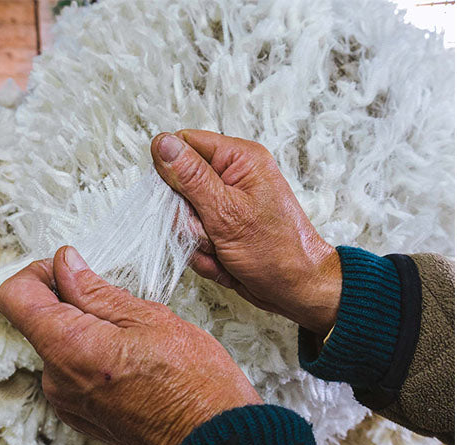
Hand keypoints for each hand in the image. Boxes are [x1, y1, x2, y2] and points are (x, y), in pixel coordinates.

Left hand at [0, 246, 261, 444]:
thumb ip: (96, 290)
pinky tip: (131, 364)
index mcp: (67, 347)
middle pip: (40, 321)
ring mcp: (66, 401)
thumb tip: (64, 264)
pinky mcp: (79, 415)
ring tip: (136, 341)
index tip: (67, 269)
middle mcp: (56, 378)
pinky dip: (93, 359)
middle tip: (122, 308)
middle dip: (74, 303)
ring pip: (61, 346)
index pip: (14, 297)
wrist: (212, 441)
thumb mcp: (148, 318)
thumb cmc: (194, 383)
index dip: (37, 273)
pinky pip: (72, 373)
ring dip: (88, 332)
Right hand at [151, 129, 341, 335]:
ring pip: (182, 219)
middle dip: (186, 218)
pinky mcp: (221, 229)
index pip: (184, 145)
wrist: (294, 289)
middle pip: (178, 187)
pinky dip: (203, 255)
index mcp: (239, 159)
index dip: (172, 172)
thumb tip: (163, 143)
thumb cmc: (274, 250)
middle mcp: (232, 178)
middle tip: (209, 231)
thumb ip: (191, 177)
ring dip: (195, 241)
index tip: (178, 200)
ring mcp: (225, 205)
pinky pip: (192, 239)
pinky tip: (224, 260)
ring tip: (222, 249)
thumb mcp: (226, 211)